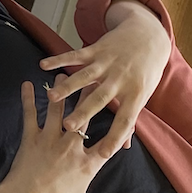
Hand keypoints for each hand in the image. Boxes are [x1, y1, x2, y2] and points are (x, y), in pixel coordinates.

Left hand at [0, 81, 120, 192]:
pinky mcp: (30, 138)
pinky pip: (29, 114)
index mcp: (88, 164)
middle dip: (91, 97)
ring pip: (57, 110)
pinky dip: (27, 98)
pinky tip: (26, 83)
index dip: (121, 127)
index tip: (127, 112)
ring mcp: (50, 140)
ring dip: (60, 91)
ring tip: (62, 74)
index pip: (110, 142)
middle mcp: (72, 147)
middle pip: (85, 117)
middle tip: (95, 79)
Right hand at [41, 0, 169, 149]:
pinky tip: (43, 65)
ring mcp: (107, 63)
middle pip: (100, 99)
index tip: (104, 154)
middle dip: (83, 112)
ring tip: (51, 97)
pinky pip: (75, 55)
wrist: (148, 38)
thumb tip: (124, 147)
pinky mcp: (96, 50)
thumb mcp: (142, 96)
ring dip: (67, 86)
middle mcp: (121, 79)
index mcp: (135, 95)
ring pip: (84, 76)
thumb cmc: (145, 72)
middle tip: (68, 126)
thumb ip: (129, 119)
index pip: (125, 120)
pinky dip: (59, 59)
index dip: (116, 137)